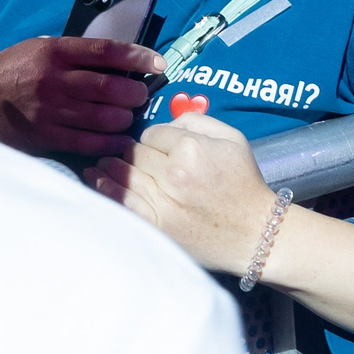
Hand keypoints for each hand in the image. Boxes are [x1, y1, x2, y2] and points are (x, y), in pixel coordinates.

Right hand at [0, 35, 159, 157]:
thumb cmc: (12, 71)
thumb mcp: (38, 48)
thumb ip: (71, 52)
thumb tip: (114, 59)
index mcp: (55, 52)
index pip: (106, 51)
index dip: (137, 56)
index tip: (158, 62)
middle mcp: (55, 80)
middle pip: (110, 88)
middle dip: (135, 93)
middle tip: (140, 95)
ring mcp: (51, 110)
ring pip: (104, 117)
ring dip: (125, 118)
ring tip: (127, 116)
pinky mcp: (47, 136)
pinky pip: (89, 142)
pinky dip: (110, 142)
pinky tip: (119, 139)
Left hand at [88, 109, 270, 274]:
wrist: (256, 233)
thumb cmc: (244, 183)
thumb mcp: (232, 139)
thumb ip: (196, 120)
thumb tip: (165, 123)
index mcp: (191, 149)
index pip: (151, 134)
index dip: (151, 139)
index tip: (155, 147)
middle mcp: (174, 175)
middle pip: (135, 154)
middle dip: (130, 153)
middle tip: (125, 155)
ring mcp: (163, 203)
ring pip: (124, 176)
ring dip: (109, 168)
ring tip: (101, 164)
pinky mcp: (157, 226)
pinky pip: (123, 203)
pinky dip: (107, 190)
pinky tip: (97, 180)